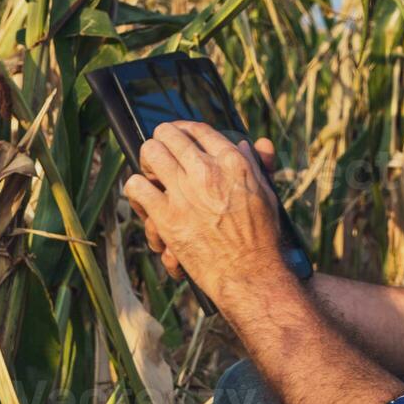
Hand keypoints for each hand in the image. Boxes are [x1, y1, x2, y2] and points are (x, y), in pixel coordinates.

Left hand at [123, 123, 285, 304]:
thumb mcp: (266, 193)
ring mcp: (183, 192)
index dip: (185, 129)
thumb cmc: (261, 236)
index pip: (199, 129)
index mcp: (232, 162)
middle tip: (163, 152)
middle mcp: (206, 171)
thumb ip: (258, 164)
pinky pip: (136, 187)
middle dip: (163, 140)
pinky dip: (137, 190)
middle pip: (169, 134)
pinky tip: (143, 198)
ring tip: (152, 172)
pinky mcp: (166, 217)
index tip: (180, 136)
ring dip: (148, 161)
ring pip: (149, 153)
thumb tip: (252, 143)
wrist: (249, 274)